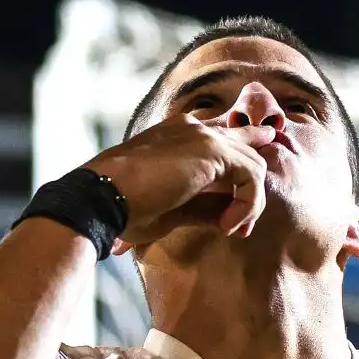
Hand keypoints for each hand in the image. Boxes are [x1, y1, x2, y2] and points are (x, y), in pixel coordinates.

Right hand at [84, 117, 277, 252]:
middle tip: (245, 222)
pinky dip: (247, 204)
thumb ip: (204, 206)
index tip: (247, 192)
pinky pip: (252, 176)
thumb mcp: (175, 209)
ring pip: (253, 164)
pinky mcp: (213, 150)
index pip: (222, 138)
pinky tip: (227, 225)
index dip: (242, 159)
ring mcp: (204, 136)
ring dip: (249, 203)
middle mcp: (193, 129)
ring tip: (231, 229)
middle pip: (245, 143)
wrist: (105, 197)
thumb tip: (227, 214)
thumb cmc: (127, 207)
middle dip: (253, 183)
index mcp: (178, 136)